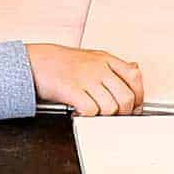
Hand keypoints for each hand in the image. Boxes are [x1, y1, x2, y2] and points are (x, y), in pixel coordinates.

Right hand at [25, 44, 143, 115]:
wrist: (35, 60)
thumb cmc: (62, 61)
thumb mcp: (92, 57)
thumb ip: (114, 65)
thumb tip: (135, 70)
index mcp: (106, 59)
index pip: (134, 77)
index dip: (138, 95)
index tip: (135, 105)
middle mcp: (98, 68)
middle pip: (126, 97)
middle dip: (123, 112)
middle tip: (114, 115)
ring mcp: (86, 78)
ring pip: (110, 107)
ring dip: (103, 116)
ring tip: (94, 112)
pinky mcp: (72, 90)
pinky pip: (91, 111)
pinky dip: (87, 116)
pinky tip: (80, 112)